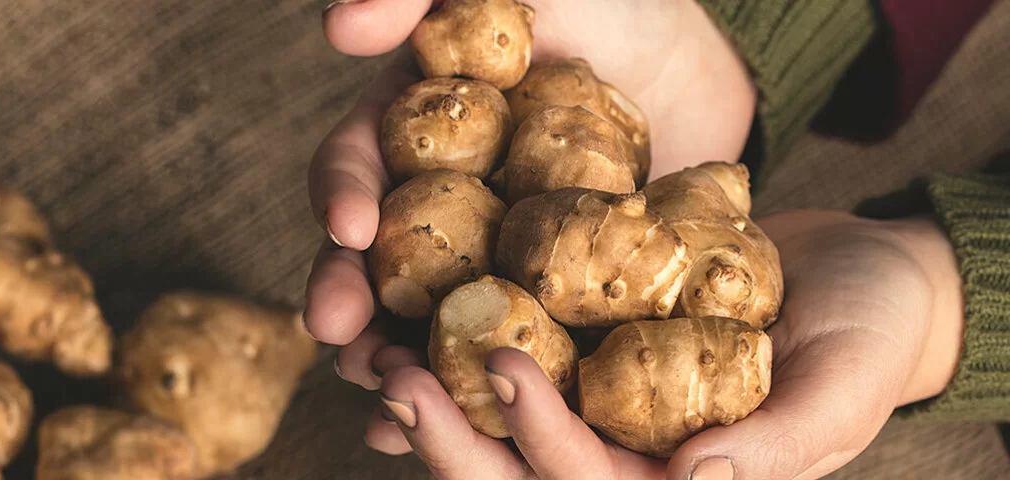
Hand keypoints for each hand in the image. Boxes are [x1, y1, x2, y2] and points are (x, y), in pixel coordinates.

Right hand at [306, 0, 755, 354]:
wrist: (707, 60)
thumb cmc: (606, 2)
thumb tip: (337, 27)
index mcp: (412, 129)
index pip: (357, 165)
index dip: (343, 196)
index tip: (351, 229)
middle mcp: (437, 199)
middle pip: (376, 258)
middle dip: (352, 299)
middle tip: (343, 339)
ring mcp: (488, 253)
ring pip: (425, 315)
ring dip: (397, 356)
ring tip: (387, 394)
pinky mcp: (544, 296)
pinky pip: (505, 344)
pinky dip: (474, 387)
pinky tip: (453, 425)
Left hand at [362, 210, 964, 478]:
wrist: (854, 275)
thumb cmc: (869, 334)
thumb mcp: (845, 389)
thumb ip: (780, 443)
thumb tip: (694, 479)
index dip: (544, 438)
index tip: (504, 366)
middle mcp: (620, 459)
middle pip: (518, 473)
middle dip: (456, 438)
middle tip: (399, 382)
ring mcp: (594, 412)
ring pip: (495, 426)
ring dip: (434, 401)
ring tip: (378, 356)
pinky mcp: (578, 356)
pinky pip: (507, 366)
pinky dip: (451, 355)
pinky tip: (402, 325)